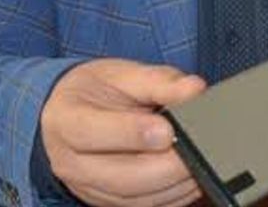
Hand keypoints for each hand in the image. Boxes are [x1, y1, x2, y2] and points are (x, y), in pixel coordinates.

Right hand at [41, 58, 206, 206]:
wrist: (73, 112)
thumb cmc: (96, 91)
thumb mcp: (120, 74)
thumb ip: (158, 81)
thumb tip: (194, 89)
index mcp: (66, 120)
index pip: (92, 133)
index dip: (132, 133)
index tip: (168, 129)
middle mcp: (71, 162)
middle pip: (121, 177)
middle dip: (167, 165)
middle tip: (198, 147)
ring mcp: (89, 188)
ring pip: (137, 198)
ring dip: (176, 183)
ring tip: (201, 158)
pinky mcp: (108, 203)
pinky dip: (174, 195)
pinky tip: (192, 175)